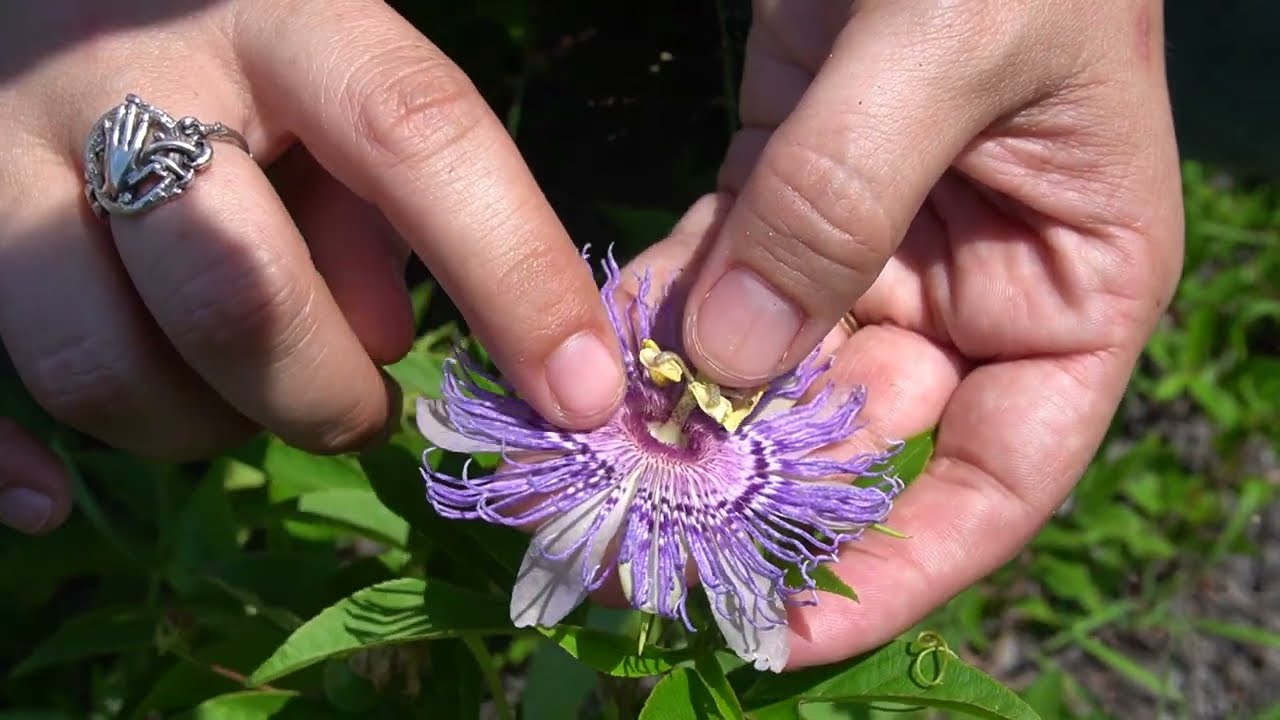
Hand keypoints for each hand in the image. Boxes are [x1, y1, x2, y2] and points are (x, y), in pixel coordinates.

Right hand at [0, 0, 625, 533]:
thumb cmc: (232, 40)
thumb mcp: (333, 75)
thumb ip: (382, 196)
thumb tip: (382, 343)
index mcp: (276, 9)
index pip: (417, 136)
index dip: (514, 276)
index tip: (582, 396)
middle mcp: (122, 68)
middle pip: (238, 291)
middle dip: (325, 396)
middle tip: (363, 409)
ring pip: (101, 363)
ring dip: (202, 428)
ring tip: (242, 398)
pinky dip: (17, 472)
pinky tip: (50, 501)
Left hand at [642, 0, 1182, 665]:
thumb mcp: (949, 52)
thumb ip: (838, 208)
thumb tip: (721, 372)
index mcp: (1073, 289)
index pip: (998, 475)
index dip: (905, 567)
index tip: (790, 628)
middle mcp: (972, 284)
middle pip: (857, 429)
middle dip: (749, 484)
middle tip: (629, 536)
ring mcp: (872, 236)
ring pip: (770, 359)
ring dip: (682, 408)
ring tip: (583, 460)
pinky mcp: (786, 178)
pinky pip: (716, 272)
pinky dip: (656, 309)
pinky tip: (589, 345)